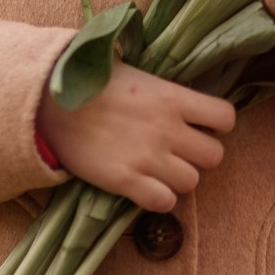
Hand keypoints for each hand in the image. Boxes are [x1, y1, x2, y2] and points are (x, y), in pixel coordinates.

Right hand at [36, 61, 234, 212]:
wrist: (49, 102)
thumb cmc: (90, 81)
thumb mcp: (135, 72)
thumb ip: (163, 87)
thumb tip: (179, 93)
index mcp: (173, 97)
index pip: (225, 117)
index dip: (217, 124)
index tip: (201, 125)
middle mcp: (168, 129)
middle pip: (214, 156)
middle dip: (199, 155)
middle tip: (179, 151)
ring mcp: (148, 157)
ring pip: (191, 182)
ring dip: (178, 178)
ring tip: (160, 169)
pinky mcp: (126, 181)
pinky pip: (164, 203)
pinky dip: (159, 199)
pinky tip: (146, 187)